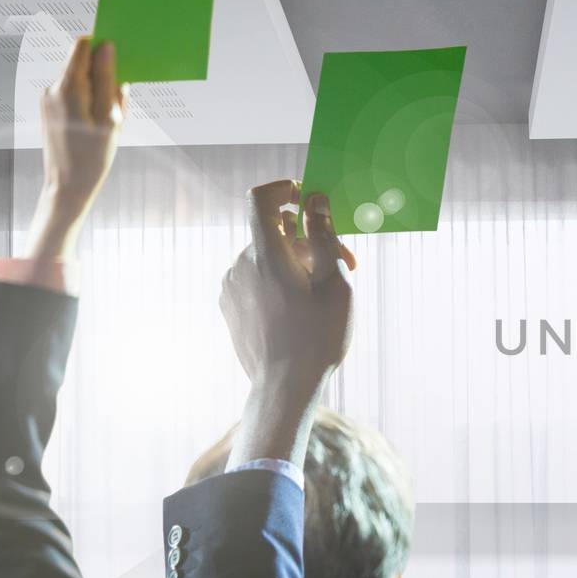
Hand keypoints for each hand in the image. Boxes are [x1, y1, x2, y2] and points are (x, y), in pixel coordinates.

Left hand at [25, 37, 125, 259]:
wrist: (67, 186)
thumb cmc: (94, 155)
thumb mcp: (110, 117)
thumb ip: (107, 79)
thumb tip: (107, 47)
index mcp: (67, 86)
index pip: (82, 45)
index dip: (102, 44)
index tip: (122, 53)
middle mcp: (52, 87)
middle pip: (83, 63)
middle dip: (105, 74)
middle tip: (119, 102)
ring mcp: (48, 98)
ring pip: (81, 80)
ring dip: (99, 91)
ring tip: (110, 121)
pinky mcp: (49, 109)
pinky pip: (74, 95)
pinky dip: (90, 102)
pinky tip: (99, 126)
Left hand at [221, 182, 356, 466]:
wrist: (284, 389)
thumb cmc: (316, 336)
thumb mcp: (334, 283)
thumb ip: (323, 236)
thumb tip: (315, 200)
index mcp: (265, 255)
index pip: (261, 199)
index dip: (284, 189)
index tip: (307, 197)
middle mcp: (239, 265)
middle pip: (273, 233)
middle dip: (309, 239)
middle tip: (346, 261)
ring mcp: (231, 287)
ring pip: (266, 257)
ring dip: (296, 262)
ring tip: (325, 292)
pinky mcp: (230, 307)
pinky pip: (255, 279)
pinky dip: (279, 281)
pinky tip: (302, 308)